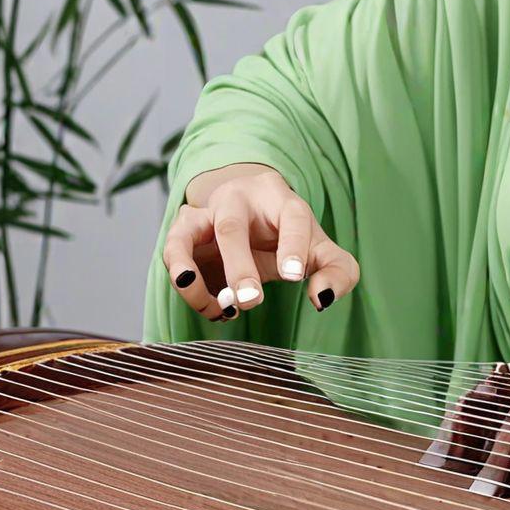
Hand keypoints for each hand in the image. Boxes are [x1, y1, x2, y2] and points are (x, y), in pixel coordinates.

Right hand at [162, 166, 359, 321]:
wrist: (252, 213)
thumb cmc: (289, 236)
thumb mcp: (320, 251)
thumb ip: (337, 273)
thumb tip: (321, 298)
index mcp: (282, 200)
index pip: (293, 216)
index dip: (292, 245)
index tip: (294, 276)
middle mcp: (239, 200)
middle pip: (232, 227)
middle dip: (239, 266)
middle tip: (251, 301)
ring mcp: (205, 214)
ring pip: (186, 234)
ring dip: (191, 272)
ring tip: (217, 308)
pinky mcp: (183, 231)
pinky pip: (172, 253)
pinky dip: (183, 282)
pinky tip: (212, 308)